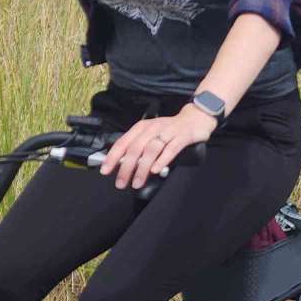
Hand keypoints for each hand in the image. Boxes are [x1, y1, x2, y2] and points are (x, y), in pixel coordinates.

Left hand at [99, 108, 214, 189]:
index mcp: (142, 127)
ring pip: (151, 150)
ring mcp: (168, 132)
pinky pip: (170, 149)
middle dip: (126, 167)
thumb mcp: (151, 134)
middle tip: (121, 183)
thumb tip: (122, 164)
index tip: (105, 170)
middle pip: (135, 148)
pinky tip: (156, 170)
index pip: (123, 142)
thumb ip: (139, 147)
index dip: (113, 157)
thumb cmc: (170, 129)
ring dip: (142, 168)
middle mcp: (153, 128)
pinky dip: (162, 160)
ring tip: (137, 182)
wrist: (196, 118)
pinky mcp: (182, 136)